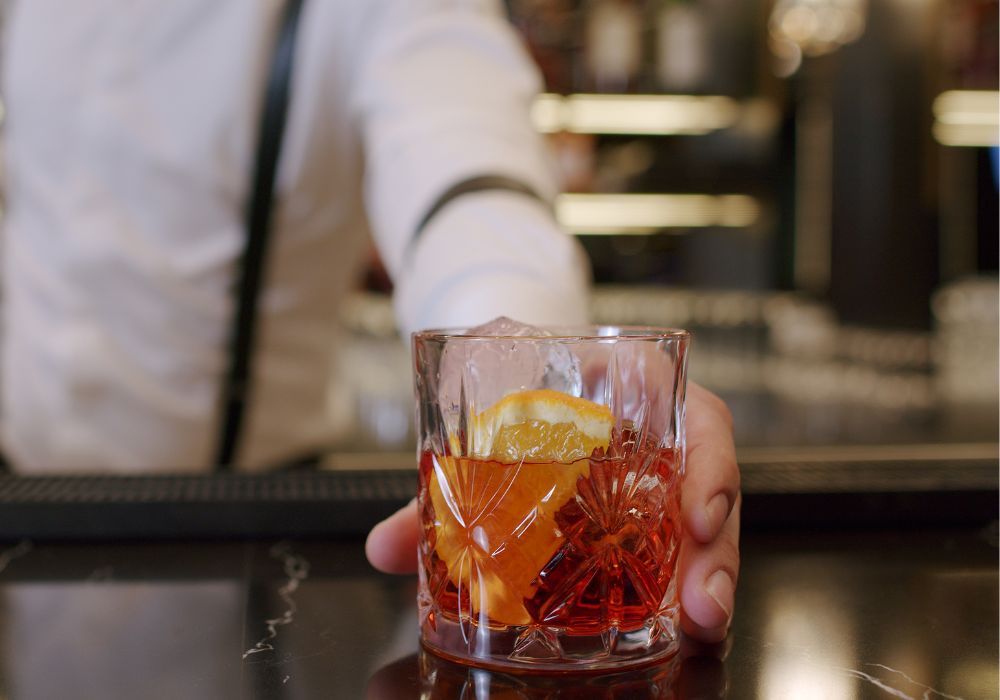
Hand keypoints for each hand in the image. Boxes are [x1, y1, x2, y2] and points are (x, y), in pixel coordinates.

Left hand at [365, 382, 740, 643]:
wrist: (529, 404)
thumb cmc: (526, 415)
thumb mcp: (490, 439)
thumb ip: (440, 494)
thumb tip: (383, 548)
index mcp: (640, 399)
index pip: (699, 417)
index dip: (709, 466)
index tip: (695, 517)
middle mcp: (667, 443)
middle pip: (713, 490)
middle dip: (715, 553)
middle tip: (702, 603)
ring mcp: (669, 485)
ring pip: (710, 531)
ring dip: (709, 580)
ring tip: (700, 626)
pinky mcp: (661, 524)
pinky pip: (686, 555)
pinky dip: (683, 592)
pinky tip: (681, 628)